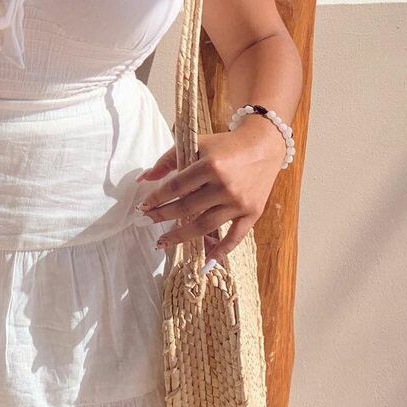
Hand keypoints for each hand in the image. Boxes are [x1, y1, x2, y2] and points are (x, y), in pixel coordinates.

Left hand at [135, 118, 283, 260]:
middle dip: (162, 216)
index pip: (176, 187)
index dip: (156, 198)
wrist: (264, 145)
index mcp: (210, 165)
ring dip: (181, 236)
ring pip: (204, 226)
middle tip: (146, 222)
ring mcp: (239, 202)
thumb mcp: (197, 144)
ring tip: (162, 242)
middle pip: (186, 208)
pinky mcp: (252, 213)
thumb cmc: (226, 144)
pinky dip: (220, 251)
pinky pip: (235, 237)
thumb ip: (168, 160)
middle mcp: (224, 186)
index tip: (142, 207)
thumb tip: (143, 179)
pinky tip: (205, 262)